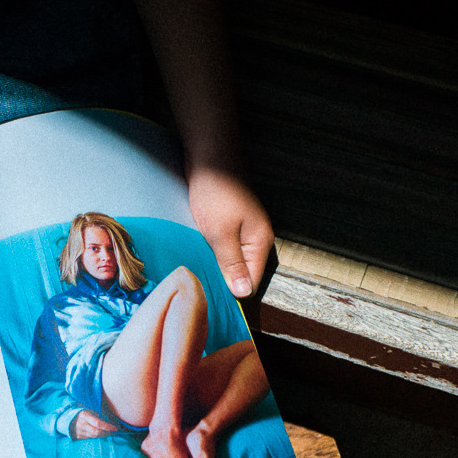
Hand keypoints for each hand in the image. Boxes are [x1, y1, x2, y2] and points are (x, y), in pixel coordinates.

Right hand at [70, 409, 118, 439]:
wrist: (65, 419)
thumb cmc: (80, 413)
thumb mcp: (88, 410)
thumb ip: (97, 415)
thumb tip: (110, 420)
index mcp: (84, 415)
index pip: (98, 423)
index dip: (108, 427)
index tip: (115, 428)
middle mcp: (82, 425)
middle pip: (97, 432)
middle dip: (107, 433)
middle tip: (114, 431)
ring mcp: (80, 432)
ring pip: (95, 436)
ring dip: (104, 435)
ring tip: (111, 433)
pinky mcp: (79, 438)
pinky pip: (91, 438)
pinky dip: (98, 437)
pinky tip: (103, 435)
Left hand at [187, 167, 273, 298]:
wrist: (209, 154)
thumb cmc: (215, 192)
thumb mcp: (221, 232)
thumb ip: (232, 263)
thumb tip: (244, 293)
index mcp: (260, 241)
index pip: (252, 281)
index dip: (233, 292)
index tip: (212, 303)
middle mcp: (256, 236)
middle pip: (243, 271)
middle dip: (223, 281)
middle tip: (201, 292)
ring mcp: (244, 228)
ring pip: (231, 258)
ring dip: (216, 266)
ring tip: (198, 277)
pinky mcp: (230, 220)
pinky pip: (223, 245)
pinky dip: (211, 251)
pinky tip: (197, 256)